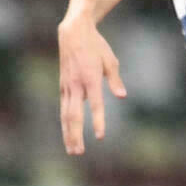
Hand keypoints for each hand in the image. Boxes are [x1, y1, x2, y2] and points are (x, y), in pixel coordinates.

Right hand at [58, 18, 124, 154]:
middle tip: (79, 152)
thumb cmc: (96, 46)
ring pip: (65, 114)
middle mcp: (76, 84)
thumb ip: (114, 79)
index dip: (98, 120)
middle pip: (74, 115)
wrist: (73, 32)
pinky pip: (63, 107)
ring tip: (72, 150)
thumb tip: (122, 96)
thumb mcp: (110, 60)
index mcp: (90, 78)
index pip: (95, 104)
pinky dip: (65, 122)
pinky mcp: (63, 86)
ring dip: (68, 133)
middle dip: (76, 135)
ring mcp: (67, 86)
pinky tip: (68, 134)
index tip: (100, 136)